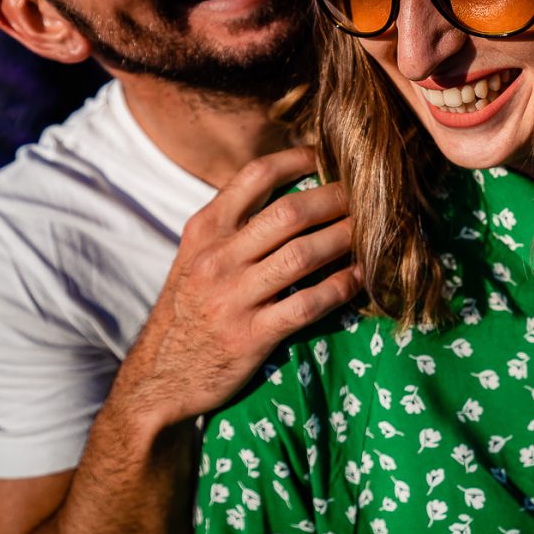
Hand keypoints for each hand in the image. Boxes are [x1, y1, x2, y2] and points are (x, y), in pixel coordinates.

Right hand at [115, 146, 358, 433]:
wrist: (159, 377)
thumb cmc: (190, 309)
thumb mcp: (197, 257)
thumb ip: (234, 225)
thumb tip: (291, 189)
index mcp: (205, 229)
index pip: (255, 175)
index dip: (298, 159)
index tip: (329, 156)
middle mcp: (217, 257)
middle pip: (288, 213)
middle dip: (335, 200)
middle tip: (367, 196)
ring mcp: (233, 297)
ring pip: (302, 255)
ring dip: (344, 239)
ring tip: (374, 231)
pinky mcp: (251, 335)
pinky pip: (308, 305)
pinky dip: (341, 287)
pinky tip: (362, 277)